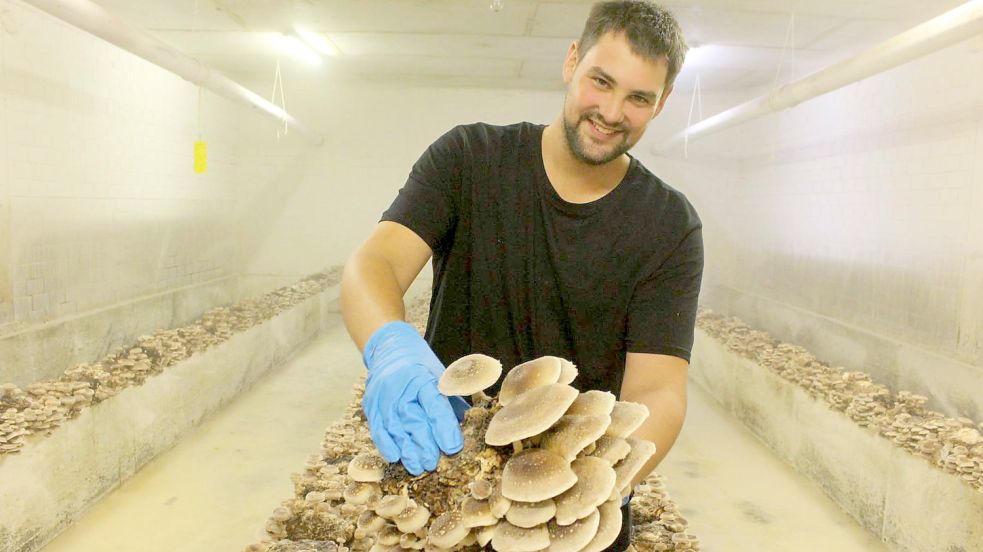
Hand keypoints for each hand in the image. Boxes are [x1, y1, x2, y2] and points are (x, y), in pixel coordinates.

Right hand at [362, 321, 467, 474]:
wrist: (390, 347)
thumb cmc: (420, 364)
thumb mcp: (441, 374)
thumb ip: (451, 399)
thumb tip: (465, 424)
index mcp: (422, 377)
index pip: (434, 405)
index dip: (444, 428)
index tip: (453, 447)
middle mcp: (400, 387)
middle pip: (413, 420)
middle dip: (425, 445)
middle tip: (434, 463)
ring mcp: (382, 396)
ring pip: (395, 428)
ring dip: (407, 451)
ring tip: (418, 466)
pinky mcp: (371, 404)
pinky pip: (377, 428)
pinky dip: (386, 445)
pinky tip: (395, 457)